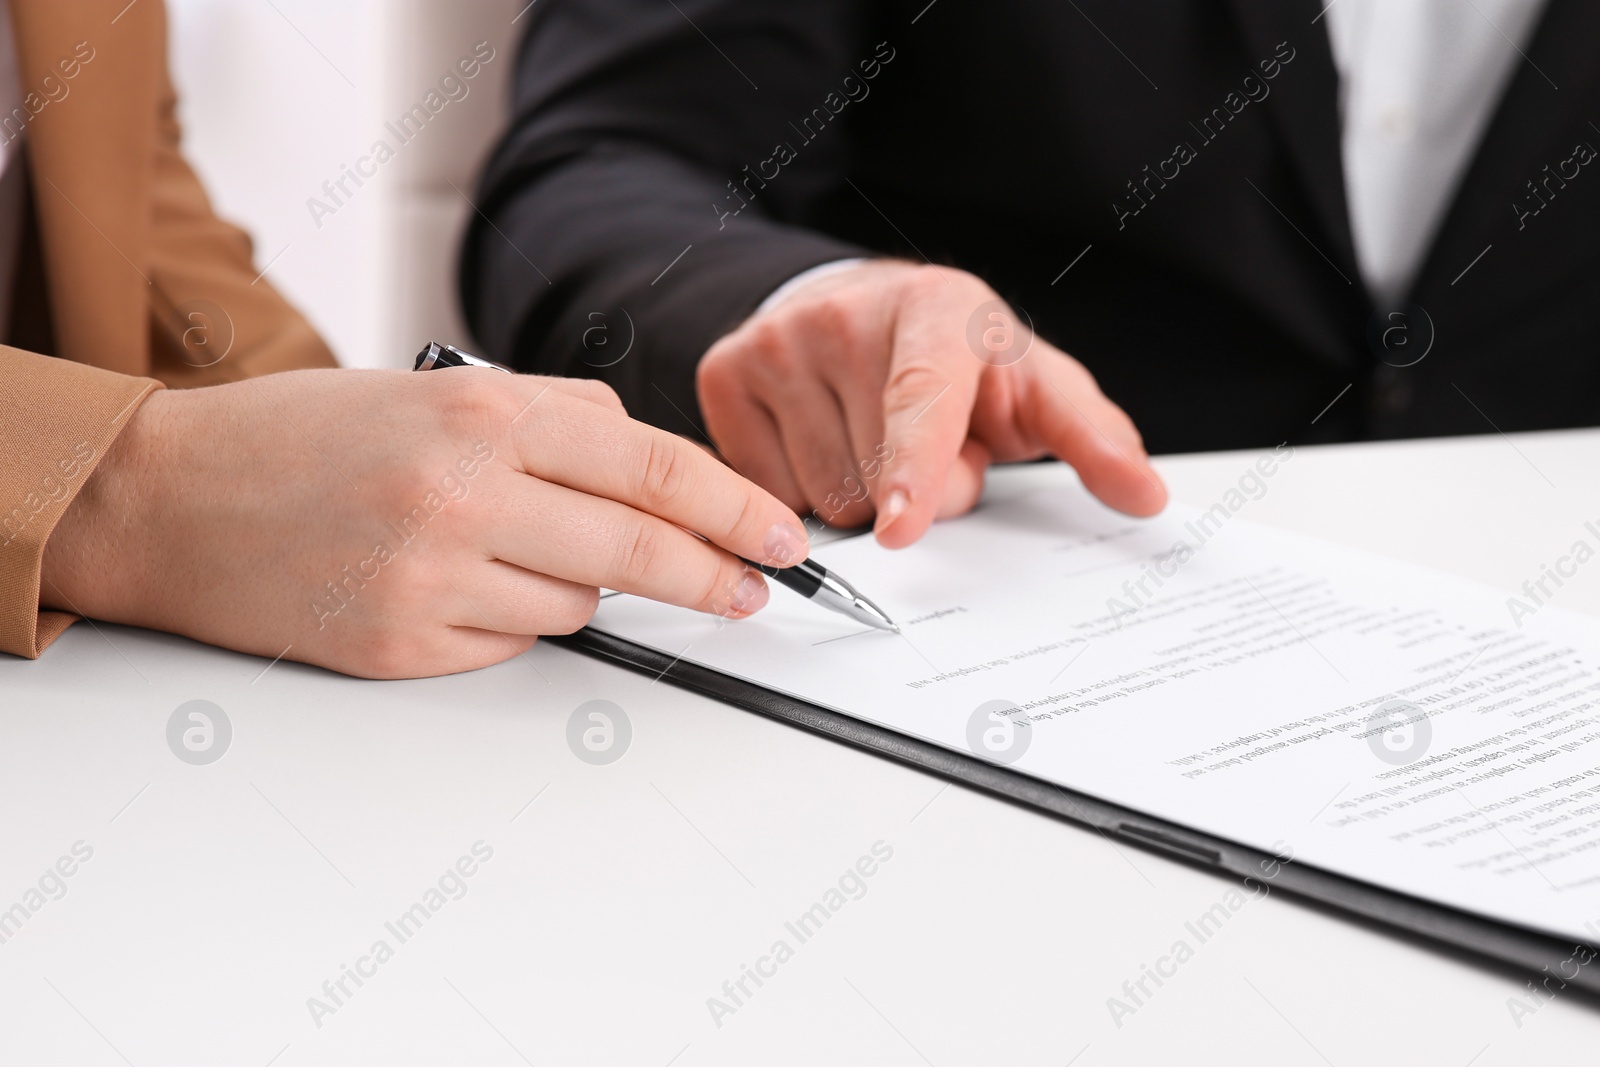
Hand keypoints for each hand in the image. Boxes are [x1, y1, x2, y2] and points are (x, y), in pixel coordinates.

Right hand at [40, 368, 806, 677]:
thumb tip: (647, 460)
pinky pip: (512, 646)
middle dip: (713, 575)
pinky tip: (454, 585)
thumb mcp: (432, 386)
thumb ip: (551, 415)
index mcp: (478, 410)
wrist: (166, 498)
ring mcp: (431, 577)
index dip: (732, 505)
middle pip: (637, 551)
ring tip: (506, 550)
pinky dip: (512, 621)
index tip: (780, 535)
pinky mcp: (404, 647)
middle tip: (753, 590)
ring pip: (578, 607)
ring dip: (579, 589)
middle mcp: (460, 492)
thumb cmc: (300, 437)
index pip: (649, 462)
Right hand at [696, 261, 1166, 546]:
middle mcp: (846, 314)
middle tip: (926, 451)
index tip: (901, 525)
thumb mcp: (1033, 385)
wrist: (860, 306)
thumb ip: (1092, 438)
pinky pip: (763, 488)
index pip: (921, 399)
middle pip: (871, 479)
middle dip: (911, 495)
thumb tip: (1145, 496)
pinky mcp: (725, 371)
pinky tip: (821, 438)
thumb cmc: (957, 358)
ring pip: (816, 496)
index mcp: (937, 308)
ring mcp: (778, 341)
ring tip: (872, 441)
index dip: (916, 469)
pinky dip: (798, 488)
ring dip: (855, 497)